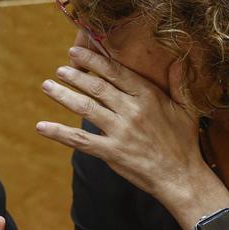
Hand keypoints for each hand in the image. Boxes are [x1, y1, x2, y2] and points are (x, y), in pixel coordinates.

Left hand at [35, 46, 209, 205]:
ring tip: (47, 86)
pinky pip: (80, 140)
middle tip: (60, 69)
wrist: (180, 177)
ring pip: (85, 108)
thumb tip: (178, 59)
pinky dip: (58, 132)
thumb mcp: (187, 108)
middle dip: (75, 75)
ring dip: (63, 95)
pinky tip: (41, 126)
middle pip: (96, 87)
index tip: (76, 52)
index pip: (115, 72)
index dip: (93, 60)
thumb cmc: (184, 142)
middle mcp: (131, 111)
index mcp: (148, 96)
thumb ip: (179, 82)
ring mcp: (120, 132)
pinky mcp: (111, 152)